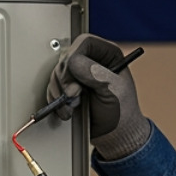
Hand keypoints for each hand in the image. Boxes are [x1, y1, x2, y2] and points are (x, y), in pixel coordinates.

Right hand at [44, 33, 149, 159]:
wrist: (115, 134)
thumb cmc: (122, 111)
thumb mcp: (114, 90)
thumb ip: (95, 73)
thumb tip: (73, 62)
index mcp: (107, 55)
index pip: (84, 42)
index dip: (75, 57)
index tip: (74, 78)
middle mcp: (91, 61)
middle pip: (66, 58)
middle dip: (66, 80)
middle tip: (74, 96)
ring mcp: (77, 75)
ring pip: (56, 74)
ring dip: (60, 93)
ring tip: (74, 106)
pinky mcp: (67, 88)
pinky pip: (52, 88)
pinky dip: (55, 100)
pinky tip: (68, 109)